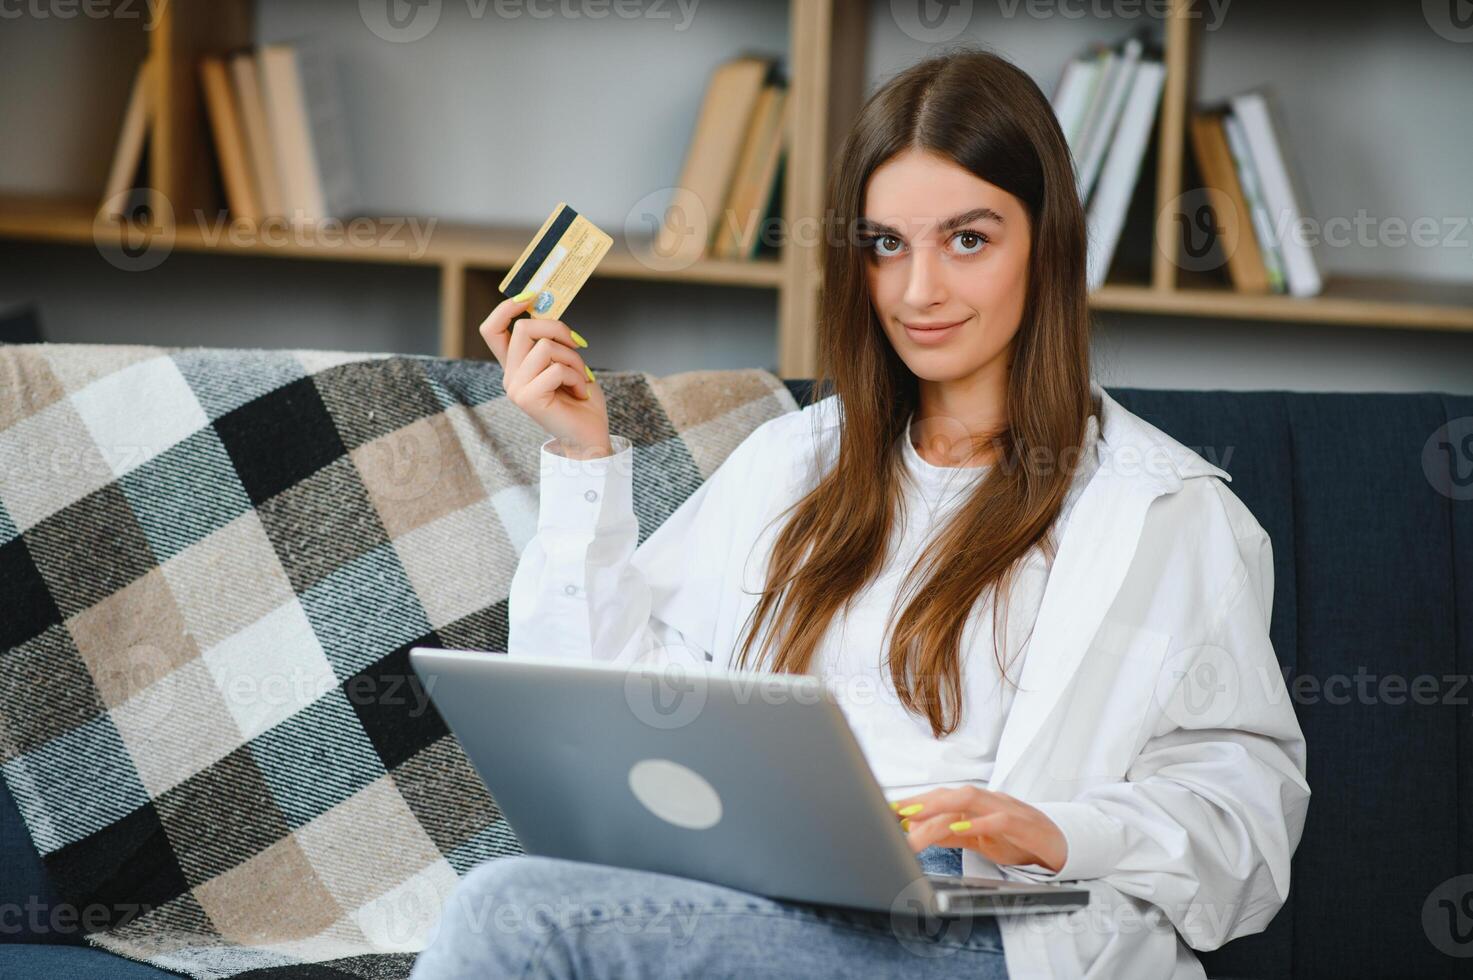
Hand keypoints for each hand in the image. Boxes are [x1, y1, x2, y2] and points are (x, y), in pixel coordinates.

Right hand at [478, 295, 610, 457]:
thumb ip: (552, 339)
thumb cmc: (581, 398)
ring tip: (582, 378)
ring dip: (573, 359)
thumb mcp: (566, 360)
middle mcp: (510, 376)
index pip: (492, 330)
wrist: (589, 437)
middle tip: (578, 345)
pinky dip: (577, 377)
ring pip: (545, 347)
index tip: (532, 296)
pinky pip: (556, 369)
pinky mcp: (527, 399)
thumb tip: (547, 306)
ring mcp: (516, 388)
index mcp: (516, 366)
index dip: (506, 308)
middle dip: (558, 328)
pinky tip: (580, 393)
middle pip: (523, 328)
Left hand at [892, 786, 1066, 873]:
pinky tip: (959, 828)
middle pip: (950, 794)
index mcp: (976, 804)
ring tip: (917, 818)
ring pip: (969, 800)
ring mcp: (1006, 808)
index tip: (889, 810)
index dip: (915, 802)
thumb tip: (916, 831)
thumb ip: (949, 834)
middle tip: (895, 814)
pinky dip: (978, 823)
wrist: (1061, 846)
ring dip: (940, 809)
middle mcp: (988, 800)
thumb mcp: (977, 839)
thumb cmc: (1017, 840)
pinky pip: (998, 819)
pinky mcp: (1023, 823)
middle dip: (921, 803)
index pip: (941, 798)